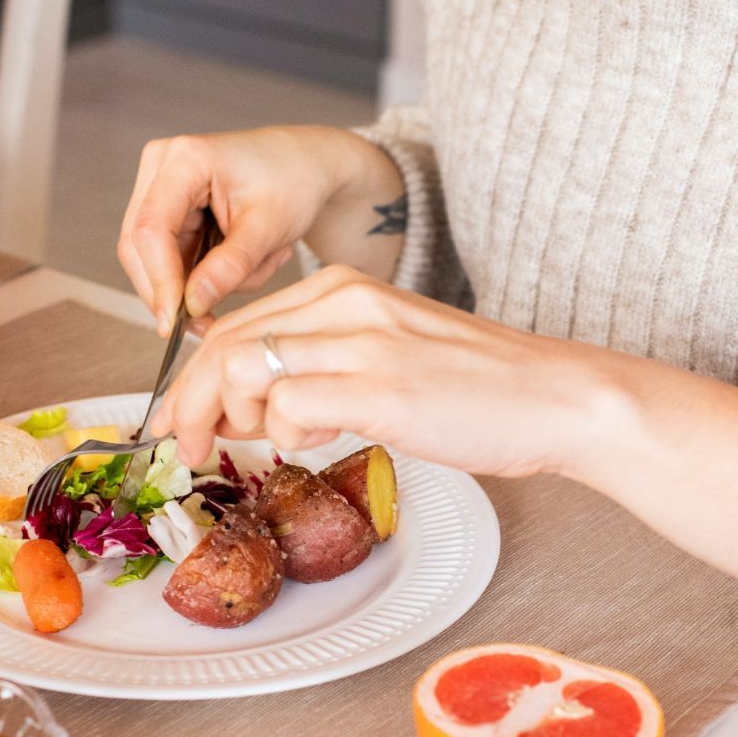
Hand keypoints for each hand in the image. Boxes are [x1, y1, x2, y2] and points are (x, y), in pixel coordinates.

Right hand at [117, 126, 382, 336]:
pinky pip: (170, 258)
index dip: (159, 280)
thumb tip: (191, 305)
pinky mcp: (169, 210)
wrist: (305, 165)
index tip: (173, 322)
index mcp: (184, 158)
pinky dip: (203, 274)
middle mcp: (161, 167)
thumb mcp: (269, 228)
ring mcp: (160, 188)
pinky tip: (246, 263)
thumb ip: (230, 266)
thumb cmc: (293, 181)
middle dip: (171, 291)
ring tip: (255, 268)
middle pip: (139, 246)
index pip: (152, 228)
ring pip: (152, 258)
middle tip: (206, 325)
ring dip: (195, 283)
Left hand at [150, 265, 600, 475]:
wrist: (556, 397)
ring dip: (227, 419)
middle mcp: (346, 304)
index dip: (192, 378)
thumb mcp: (390, 354)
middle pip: (224, 343)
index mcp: (344, 289)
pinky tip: (312, 442)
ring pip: (243, 368)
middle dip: (188, 402)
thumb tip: (256, 407)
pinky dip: (281, 434)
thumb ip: (325, 366)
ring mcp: (363, 343)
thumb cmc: (480, 388)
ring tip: (249, 447)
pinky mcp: (382, 388)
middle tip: (185, 447)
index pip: (235, 323)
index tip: (182, 419)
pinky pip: (288, 406)